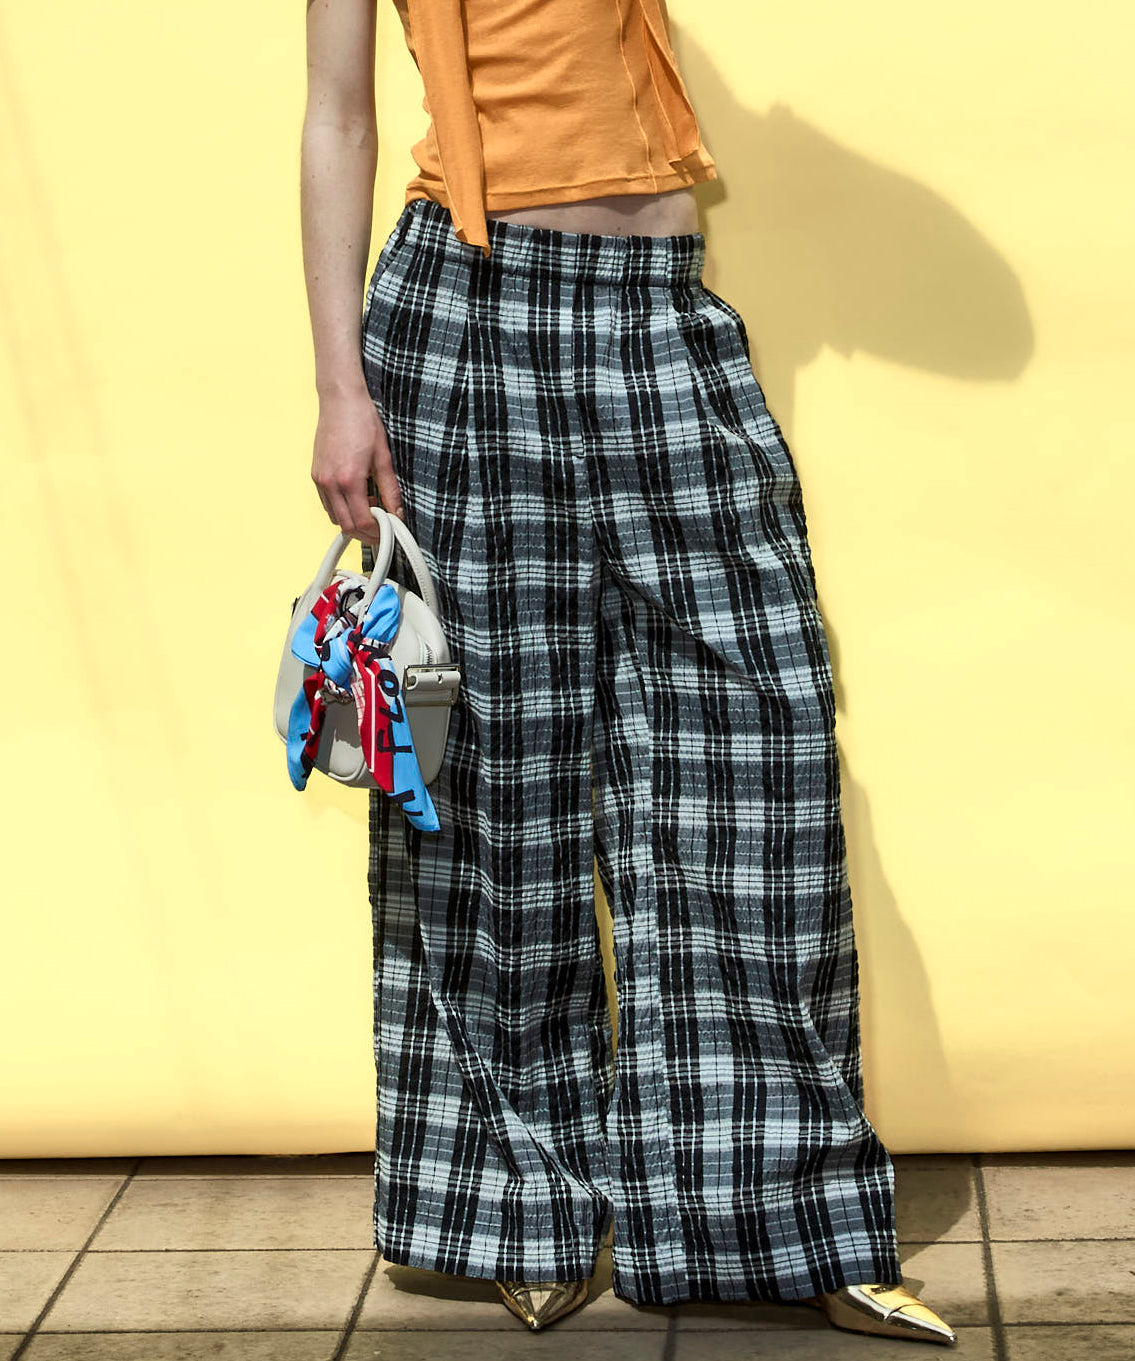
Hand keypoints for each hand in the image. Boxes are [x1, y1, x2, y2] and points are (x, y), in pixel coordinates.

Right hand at [311, 390, 404, 544]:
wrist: (341, 400)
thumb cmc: (363, 422)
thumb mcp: (384, 457)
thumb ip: (391, 490)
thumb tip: (398, 512)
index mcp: (349, 480)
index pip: (362, 522)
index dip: (378, 532)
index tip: (390, 530)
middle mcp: (330, 483)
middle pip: (346, 526)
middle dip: (365, 532)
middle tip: (383, 527)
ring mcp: (319, 479)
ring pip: (335, 517)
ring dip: (352, 520)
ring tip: (370, 507)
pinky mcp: (315, 474)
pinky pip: (327, 503)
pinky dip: (342, 508)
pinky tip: (356, 497)